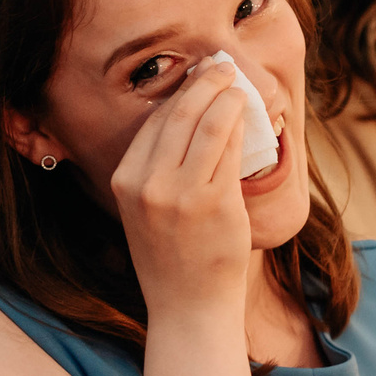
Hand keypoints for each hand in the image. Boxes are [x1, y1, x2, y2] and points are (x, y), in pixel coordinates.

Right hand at [110, 57, 250, 323]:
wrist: (189, 309)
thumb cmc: (174, 259)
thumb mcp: (146, 211)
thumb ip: (157, 170)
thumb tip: (187, 120)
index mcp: (124, 181)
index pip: (153, 123)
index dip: (178, 94)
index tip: (197, 77)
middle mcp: (146, 183)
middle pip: (177, 114)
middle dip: (203, 83)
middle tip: (222, 67)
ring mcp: (179, 192)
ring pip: (206, 124)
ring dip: (226, 96)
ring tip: (239, 83)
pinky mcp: (214, 202)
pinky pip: (229, 148)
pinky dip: (241, 123)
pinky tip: (250, 113)